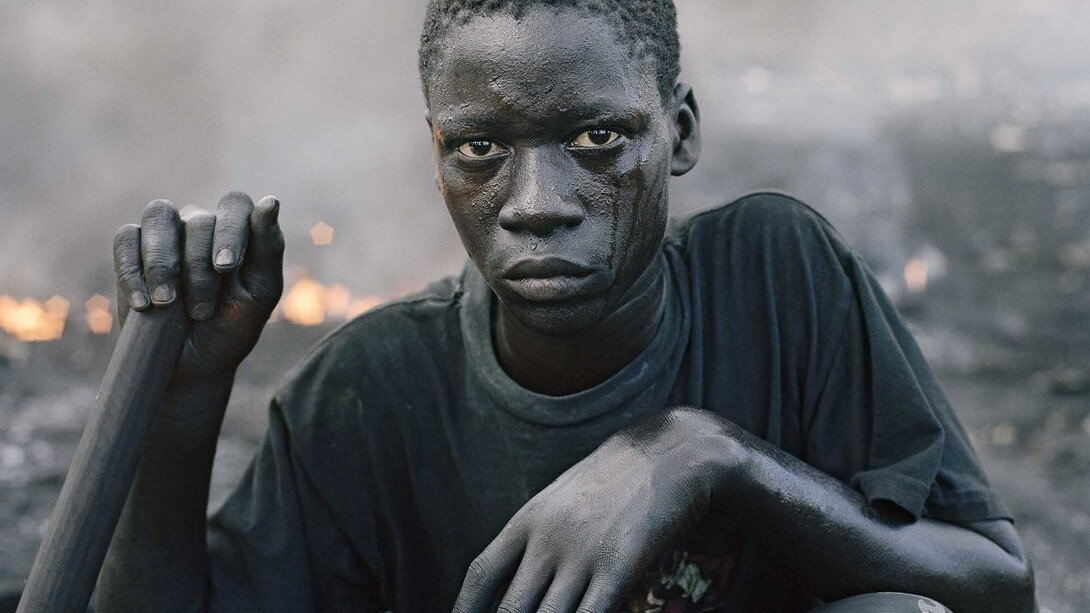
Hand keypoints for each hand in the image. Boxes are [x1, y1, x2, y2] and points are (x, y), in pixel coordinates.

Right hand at [113, 192, 283, 390]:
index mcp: (236, 230)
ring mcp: (164, 234)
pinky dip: (134, 271)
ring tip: (168, 303)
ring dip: (163, 261)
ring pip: (158, 214)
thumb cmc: (232, 327)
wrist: (192, 366)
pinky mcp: (130, 251)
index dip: (230, 231)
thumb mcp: (260, 294)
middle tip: (202, 310)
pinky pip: (126, 239)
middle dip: (199, 267)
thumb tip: (271, 201)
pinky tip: (144, 304)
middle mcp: (200, 224)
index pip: (235, 204)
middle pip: (198, 218)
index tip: (226, 268)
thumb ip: (269, 247)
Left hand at [453, 407, 733, 612]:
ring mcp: (583, 552)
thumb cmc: (620, 480)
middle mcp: (549, 537)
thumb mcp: (567, 498)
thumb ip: (542, 536)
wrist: (671, 451)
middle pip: (511, 609)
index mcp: (530, 518)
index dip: (464, 610)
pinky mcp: (620, 565)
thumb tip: (523, 579)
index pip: (483, 574)